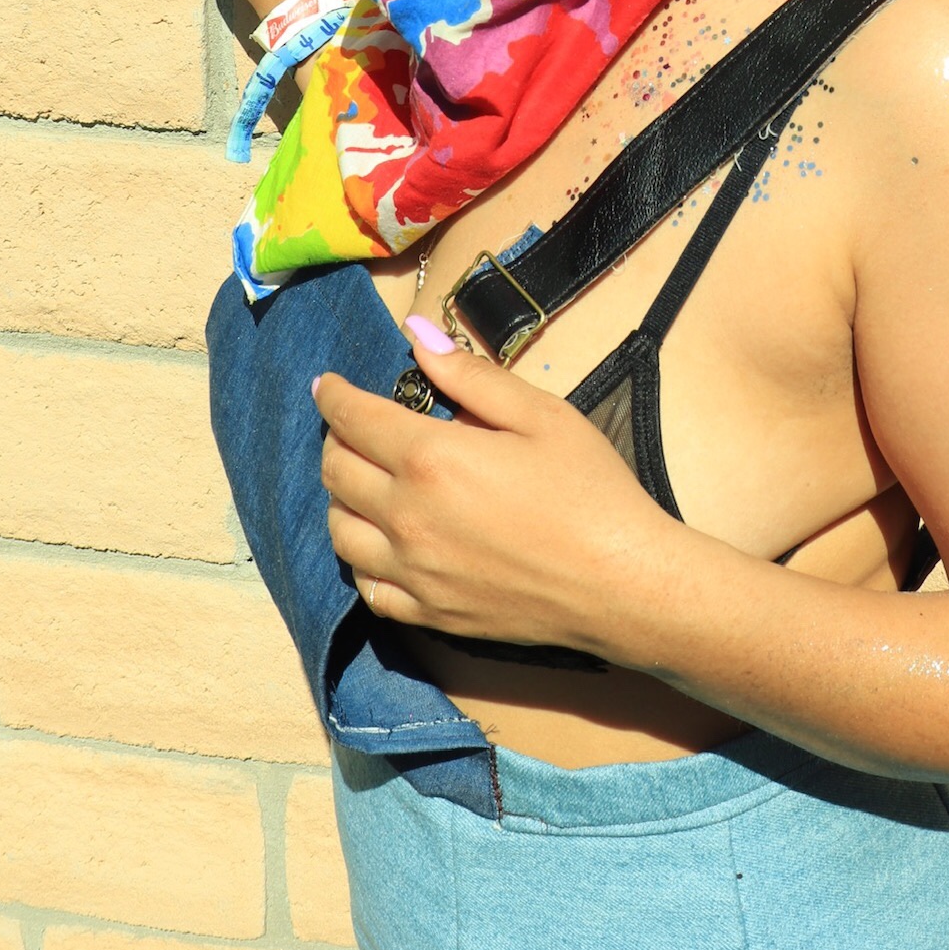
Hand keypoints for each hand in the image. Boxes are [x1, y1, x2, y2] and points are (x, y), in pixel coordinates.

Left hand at [314, 328, 673, 655]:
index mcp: (432, 458)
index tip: (327, 384)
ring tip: (365, 481)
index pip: (353, 418)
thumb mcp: (540, 415)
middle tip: (354, 426)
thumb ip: (471, 375)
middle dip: (335, 439)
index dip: (332, 395)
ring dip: (341, 497)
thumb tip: (417, 336)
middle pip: (335, 472)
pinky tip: (381, 541)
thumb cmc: (590, 491)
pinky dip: (360, 557)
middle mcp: (407, 517)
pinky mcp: (428, 613)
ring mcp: (413, 572)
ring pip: (339, 531)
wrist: (622, 583)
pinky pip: (366, 586)